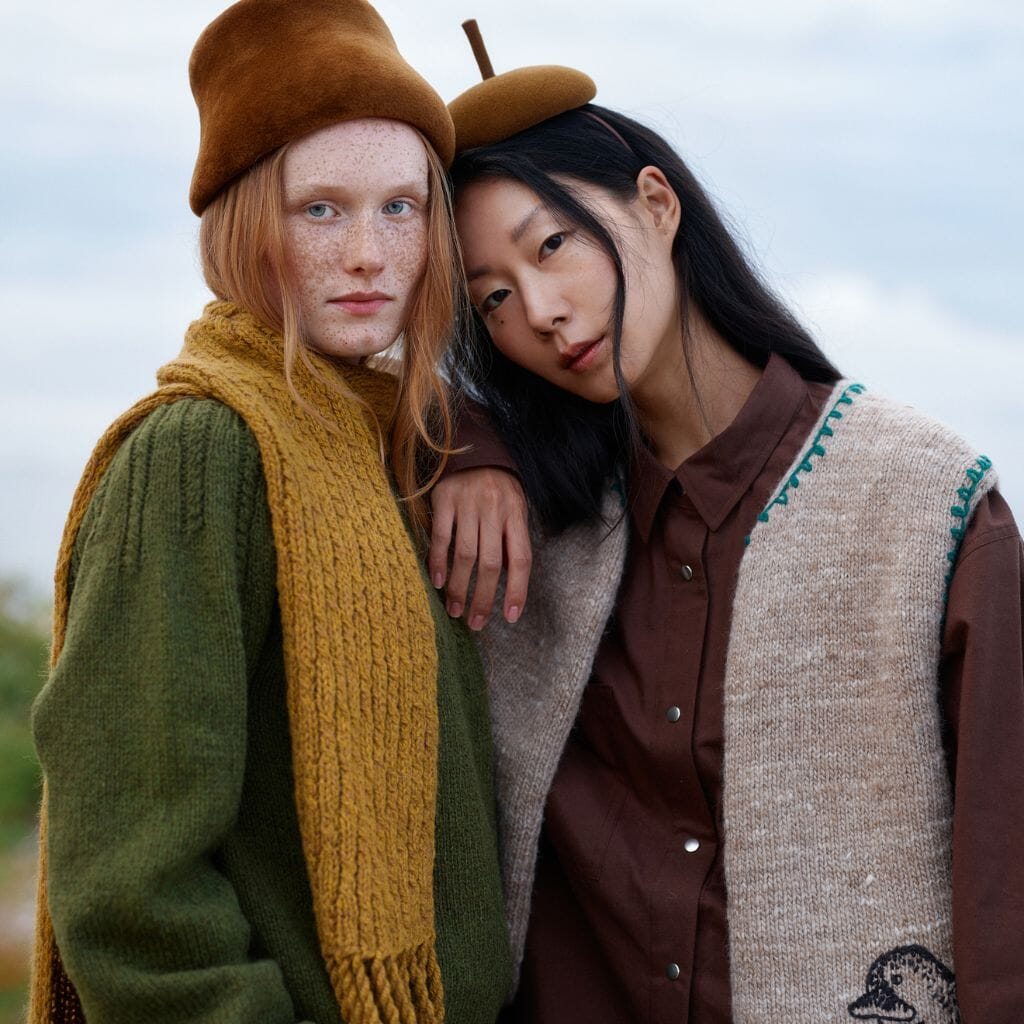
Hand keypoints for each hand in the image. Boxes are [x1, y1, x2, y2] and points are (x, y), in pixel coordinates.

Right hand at [429, 467, 531, 629]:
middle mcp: (494, 509)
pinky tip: (438, 582)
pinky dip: (439, 562)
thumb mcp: (514, 508)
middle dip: (484, 598)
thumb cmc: (497, 488)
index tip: (511, 616)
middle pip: (491, 563)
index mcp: (516, 513)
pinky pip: (441, 536)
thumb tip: (506, 583)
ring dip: (459, 587)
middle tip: (476, 622)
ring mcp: (468, 503)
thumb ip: (511, 540)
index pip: (521, 559)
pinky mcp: (444, 499)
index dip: (518, 590)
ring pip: (465, 555)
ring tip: (455, 610)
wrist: (473, 447)